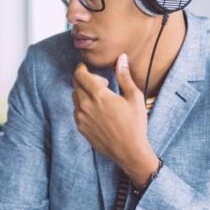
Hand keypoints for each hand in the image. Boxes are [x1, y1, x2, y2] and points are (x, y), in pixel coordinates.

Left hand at [72, 54, 158, 186]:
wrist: (129, 151)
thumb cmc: (135, 124)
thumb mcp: (134, 97)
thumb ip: (124, 76)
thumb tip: (121, 58)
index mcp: (98, 95)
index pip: (80, 74)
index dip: (82, 67)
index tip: (88, 67)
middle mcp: (86, 105)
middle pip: (76, 84)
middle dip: (85, 79)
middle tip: (102, 84)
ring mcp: (81, 118)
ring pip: (75, 97)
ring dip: (84, 92)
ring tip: (102, 98)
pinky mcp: (81, 128)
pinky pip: (76, 111)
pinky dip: (83, 105)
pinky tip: (98, 111)